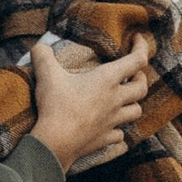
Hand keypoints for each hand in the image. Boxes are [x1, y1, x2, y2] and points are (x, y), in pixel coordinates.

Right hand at [29, 35, 154, 170]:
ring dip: (134, 103)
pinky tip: (111, 127)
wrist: (56, 143)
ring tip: (126, 99)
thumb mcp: (47, 75)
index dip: (142, 47)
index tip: (138, 39)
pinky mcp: (106, 138)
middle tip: (135, 73)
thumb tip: (39, 46)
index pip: (137, 60)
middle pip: (142, 88)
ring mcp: (113, 121)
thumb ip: (43, 56)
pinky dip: (118, 129)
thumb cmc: (56, 106)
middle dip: (141, 78)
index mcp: (107, 80)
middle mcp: (115, 100)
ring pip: (136, 111)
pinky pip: (120, 133)